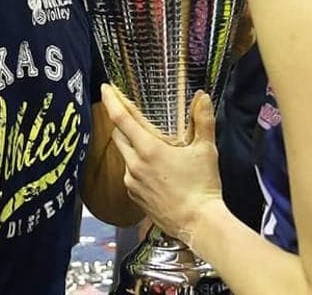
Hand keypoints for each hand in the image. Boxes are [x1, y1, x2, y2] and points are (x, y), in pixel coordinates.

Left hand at [101, 84, 222, 242]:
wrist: (198, 224)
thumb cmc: (202, 186)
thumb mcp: (206, 149)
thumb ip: (203, 120)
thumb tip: (203, 97)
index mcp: (149, 149)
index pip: (122, 118)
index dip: (112, 100)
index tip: (105, 88)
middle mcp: (134, 165)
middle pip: (118, 135)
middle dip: (121, 122)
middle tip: (129, 112)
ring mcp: (131, 182)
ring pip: (125, 155)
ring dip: (132, 145)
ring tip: (151, 144)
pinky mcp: (134, 197)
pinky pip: (130, 174)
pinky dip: (137, 165)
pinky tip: (155, 169)